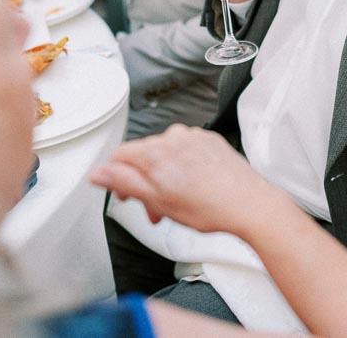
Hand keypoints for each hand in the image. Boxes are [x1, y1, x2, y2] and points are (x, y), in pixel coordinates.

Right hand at [90, 124, 281, 234]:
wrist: (248, 204)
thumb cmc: (208, 206)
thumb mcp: (157, 200)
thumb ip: (123, 182)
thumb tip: (98, 172)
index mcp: (155, 151)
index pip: (119, 155)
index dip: (117, 178)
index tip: (125, 195)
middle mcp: (174, 138)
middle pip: (144, 157)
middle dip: (144, 184)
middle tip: (154, 209)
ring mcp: (194, 138)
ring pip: (166, 155)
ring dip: (164, 178)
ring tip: (176, 204)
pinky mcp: (210, 141)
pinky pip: (186, 152)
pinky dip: (183, 170)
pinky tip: (193, 190)